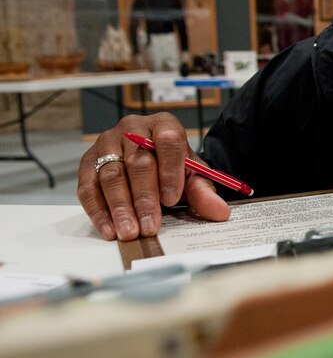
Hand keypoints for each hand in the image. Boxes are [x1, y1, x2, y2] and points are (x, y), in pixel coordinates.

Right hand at [77, 113, 230, 240]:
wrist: (153, 161)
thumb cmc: (172, 167)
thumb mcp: (192, 176)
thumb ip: (204, 192)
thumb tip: (219, 211)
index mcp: (164, 125)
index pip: (167, 141)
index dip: (170, 170)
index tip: (172, 199)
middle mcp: (133, 128)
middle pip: (138, 161)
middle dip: (144, 197)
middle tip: (150, 225)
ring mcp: (108, 142)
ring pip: (111, 175)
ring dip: (120, 207)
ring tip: (130, 232)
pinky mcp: (89, 161)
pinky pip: (88, 186)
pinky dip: (98, 211)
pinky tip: (109, 229)